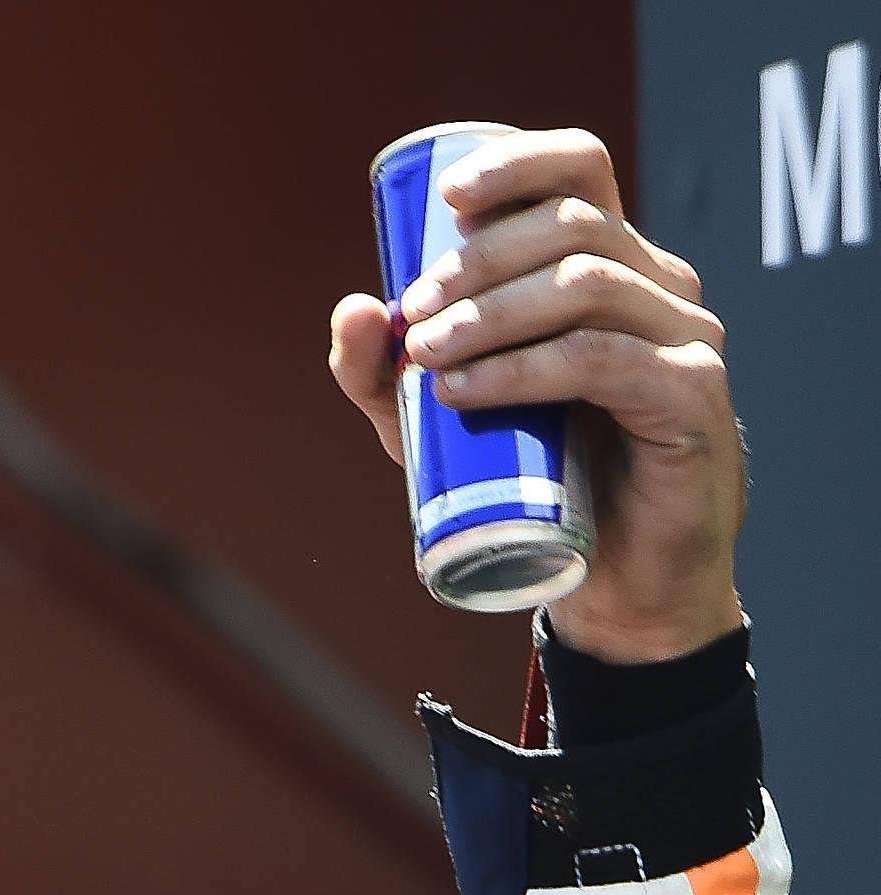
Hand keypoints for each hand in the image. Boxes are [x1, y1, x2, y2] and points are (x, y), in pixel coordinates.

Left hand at [327, 129, 745, 662]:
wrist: (609, 579)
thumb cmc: (530, 482)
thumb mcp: (434, 421)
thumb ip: (386, 371)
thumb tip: (353, 308)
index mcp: (608, 265)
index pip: (581, 168)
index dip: (517, 162)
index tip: (446, 197)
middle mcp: (658, 285)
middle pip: (574, 222)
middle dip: (478, 260)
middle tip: (411, 312)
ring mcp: (686, 335)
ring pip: (588, 282)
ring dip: (493, 312)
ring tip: (426, 355)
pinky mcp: (692, 394)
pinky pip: (603, 359)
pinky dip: (525, 369)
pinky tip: (467, 391)